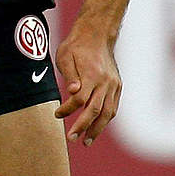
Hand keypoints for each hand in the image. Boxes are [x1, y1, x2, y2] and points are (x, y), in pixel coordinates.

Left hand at [54, 30, 122, 146]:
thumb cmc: (77, 46)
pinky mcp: (118, 86)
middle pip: (96, 110)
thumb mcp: (65, 56)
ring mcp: (114, 84)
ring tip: (86, 141)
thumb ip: (69, 75)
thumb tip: (73, 92)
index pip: (80, 100)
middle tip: (71, 139)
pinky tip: (96, 128)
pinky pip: (113, 107)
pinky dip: (105, 119)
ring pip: (108, 112)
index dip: (67, 109)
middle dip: (83, 127)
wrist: (98, 34)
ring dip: (97, 129)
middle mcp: (106, 82)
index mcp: (93, 74)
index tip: (56, 114)